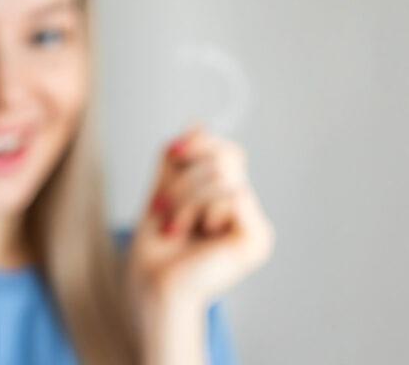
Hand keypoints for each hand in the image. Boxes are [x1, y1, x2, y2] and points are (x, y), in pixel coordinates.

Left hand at [128, 125, 274, 308]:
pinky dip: (204, 208)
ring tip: (173, 227)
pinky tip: (196, 233)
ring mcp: (254, 225)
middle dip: (184, 179)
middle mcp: (245, 211)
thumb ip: (179, 161)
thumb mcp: (164, 190)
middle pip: (227, 158)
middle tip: (162, 209)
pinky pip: (236, 195)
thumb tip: (198, 123)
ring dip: (186, 199)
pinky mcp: (256, 238)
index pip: (226, 153)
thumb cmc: (155, 247)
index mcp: (226, 200)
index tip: (172, 153)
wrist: (151, 285)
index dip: (200, 144)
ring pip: (225, 176)